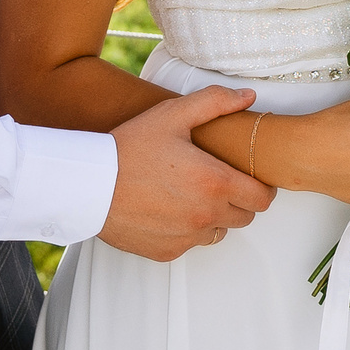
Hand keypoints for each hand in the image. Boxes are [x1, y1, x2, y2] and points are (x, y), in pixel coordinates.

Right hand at [100, 86, 276, 260]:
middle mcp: (206, 215)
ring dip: (213, 217)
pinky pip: (190, 244)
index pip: (262, 198)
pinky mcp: (167, 252)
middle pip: (245, 217)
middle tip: (217, 181)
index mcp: (215, 182)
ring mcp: (187, 237)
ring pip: (219, 232)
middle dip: (238, 200)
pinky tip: (167, 209)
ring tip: (190, 194)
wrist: (87, 184)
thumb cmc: (129, 147)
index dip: (260, 186)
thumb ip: (215, 102)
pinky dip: (186, 230)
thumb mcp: (172, 115)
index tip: (247, 176)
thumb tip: (249, 97)